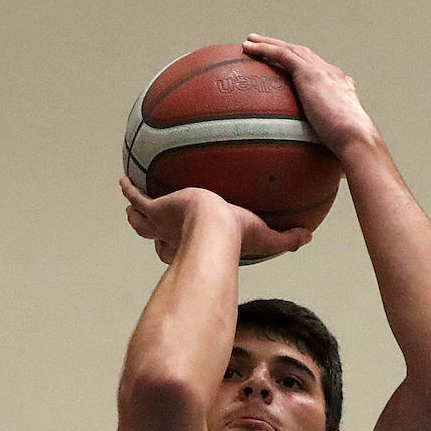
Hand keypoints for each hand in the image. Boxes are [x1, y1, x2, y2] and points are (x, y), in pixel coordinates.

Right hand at [120, 178, 309, 263]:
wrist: (214, 229)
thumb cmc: (236, 238)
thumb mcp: (265, 236)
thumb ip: (286, 238)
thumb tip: (309, 236)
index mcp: (194, 247)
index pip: (185, 250)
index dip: (181, 248)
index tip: (181, 245)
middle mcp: (173, 238)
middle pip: (157, 239)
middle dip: (152, 233)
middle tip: (151, 224)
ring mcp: (161, 223)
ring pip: (141, 222)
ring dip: (135, 216)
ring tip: (129, 206)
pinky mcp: (156, 208)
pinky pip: (137, 198)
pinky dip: (129, 191)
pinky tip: (122, 180)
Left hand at [241, 34, 379, 157]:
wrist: (355, 137)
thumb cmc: (350, 148)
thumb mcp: (337, 143)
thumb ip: (330, 145)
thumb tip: (334, 170)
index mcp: (340, 86)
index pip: (318, 71)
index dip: (301, 66)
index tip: (288, 66)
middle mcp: (331, 73)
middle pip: (303, 55)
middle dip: (283, 48)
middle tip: (263, 45)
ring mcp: (321, 70)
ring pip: (290, 50)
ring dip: (269, 44)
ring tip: (250, 42)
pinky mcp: (309, 72)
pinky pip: (282, 55)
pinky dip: (265, 49)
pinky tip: (249, 49)